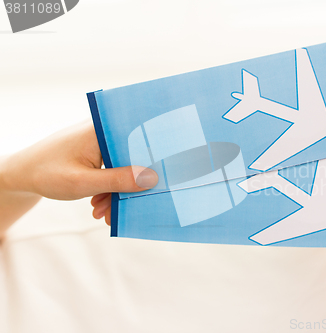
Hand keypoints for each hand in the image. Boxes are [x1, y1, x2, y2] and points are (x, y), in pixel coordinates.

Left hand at [0, 121, 157, 229]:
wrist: (21, 174)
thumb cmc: (46, 173)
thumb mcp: (82, 182)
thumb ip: (117, 181)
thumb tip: (152, 180)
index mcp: (103, 129)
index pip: (138, 141)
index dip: (150, 162)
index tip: (155, 185)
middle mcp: (105, 130)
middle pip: (131, 157)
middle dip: (128, 186)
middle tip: (118, 210)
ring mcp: (101, 141)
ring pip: (123, 166)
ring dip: (116, 191)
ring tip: (102, 212)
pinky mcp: (97, 151)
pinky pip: (113, 168)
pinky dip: (108, 188)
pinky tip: (99, 204)